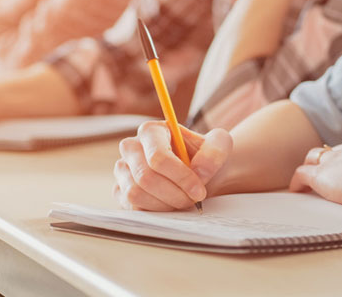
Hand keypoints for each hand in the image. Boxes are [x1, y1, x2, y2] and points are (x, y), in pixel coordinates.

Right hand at [113, 121, 232, 210]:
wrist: (201, 174)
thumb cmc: (207, 157)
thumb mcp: (220, 146)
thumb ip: (215, 152)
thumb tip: (198, 171)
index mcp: (152, 131)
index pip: (157, 157)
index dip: (180, 177)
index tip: (199, 190)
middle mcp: (131, 147)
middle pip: (145, 177)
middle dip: (174, 194)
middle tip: (193, 199)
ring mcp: (123, 170)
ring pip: (135, 193)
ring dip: (164, 204)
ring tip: (183, 201)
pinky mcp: (121, 190)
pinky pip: (131, 207)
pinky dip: (155, 211)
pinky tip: (171, 205)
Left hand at [288, 139, 341, 209]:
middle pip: (334, 150)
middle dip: (329, 159)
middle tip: (326, 170)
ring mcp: (334, 160)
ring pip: (315, 157)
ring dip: (311, 166)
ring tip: (306, 179)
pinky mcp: (319, 174)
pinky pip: (302, 173)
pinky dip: (297, 181)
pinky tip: (295, 190)